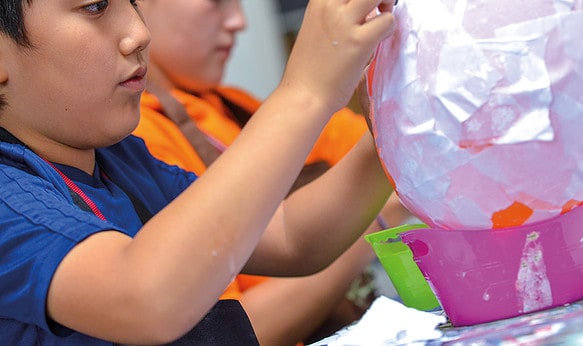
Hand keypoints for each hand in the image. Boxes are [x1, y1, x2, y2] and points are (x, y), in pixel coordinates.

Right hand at [281, 0, 395, 114]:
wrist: (303, 97)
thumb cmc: (310, 71)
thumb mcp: (317, 30)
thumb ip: (337, 16)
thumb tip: (366, 13)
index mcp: (318, 2)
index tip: (364, 7)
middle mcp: (330, 6)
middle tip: (379, 8)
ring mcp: (344, 23)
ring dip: (386, 6)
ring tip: (380, 25)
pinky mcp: (359, 42)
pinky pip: (388, 21)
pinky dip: (389, 30)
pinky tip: (376, 44)